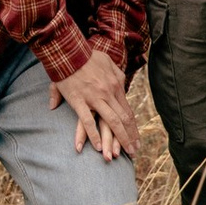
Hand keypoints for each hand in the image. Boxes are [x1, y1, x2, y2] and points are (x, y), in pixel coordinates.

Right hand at [47, 45, 136, 164]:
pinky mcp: (79, 101)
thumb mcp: (108, 61)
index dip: (133, 126)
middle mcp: (108, 93)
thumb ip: (116, 72)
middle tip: (135, 151)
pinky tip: (97, 147)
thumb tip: (121, 81)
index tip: (137, 139)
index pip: (127, 110)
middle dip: (131, 137)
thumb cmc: (87, 55)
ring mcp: (95, 98)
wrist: (69, 51)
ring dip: (119, 139)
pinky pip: (88, 121)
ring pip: (112, 122)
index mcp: (115, 85)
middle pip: (124, 119)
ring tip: (122, 154)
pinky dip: (94, 135)